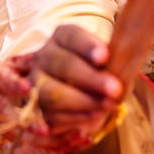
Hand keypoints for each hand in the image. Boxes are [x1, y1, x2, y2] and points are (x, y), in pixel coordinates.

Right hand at [23, 25, 124, 149]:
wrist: (80, 88)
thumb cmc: (96, 68)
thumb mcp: (104, 56)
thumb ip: (110, 57)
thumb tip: (118, 66)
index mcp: (61, 37)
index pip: (72, 36)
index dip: (87, 46)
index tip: (105, 56)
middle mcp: (44, 56)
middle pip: (63, 65)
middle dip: (90, 79)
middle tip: (115, 90)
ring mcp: (36, 81)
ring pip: (52, 92)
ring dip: (83, 101)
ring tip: (107, 105)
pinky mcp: (36, 106)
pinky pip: (51, 114)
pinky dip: (74, 117)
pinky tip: (94, 116)